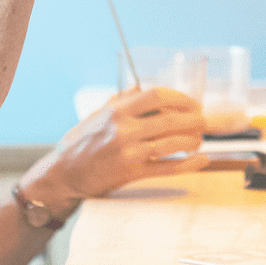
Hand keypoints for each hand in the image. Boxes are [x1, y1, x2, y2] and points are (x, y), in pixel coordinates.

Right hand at [20, 86, 208, 208]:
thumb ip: (118, 101)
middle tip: (202, 121)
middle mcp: (124, 129)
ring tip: (199, 140)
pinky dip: (189, 164)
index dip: (180, 98)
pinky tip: (201, 160)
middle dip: (194, 119)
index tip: (191, 103)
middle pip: (171, 119)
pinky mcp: (132, 173)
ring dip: (193, 140)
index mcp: (117, 111)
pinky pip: (168, 168)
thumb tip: (138, 88)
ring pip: (173, 143)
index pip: (157, 96)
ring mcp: (129, 152)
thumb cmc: (78, 144)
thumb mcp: (95, 115)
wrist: (62, 175)